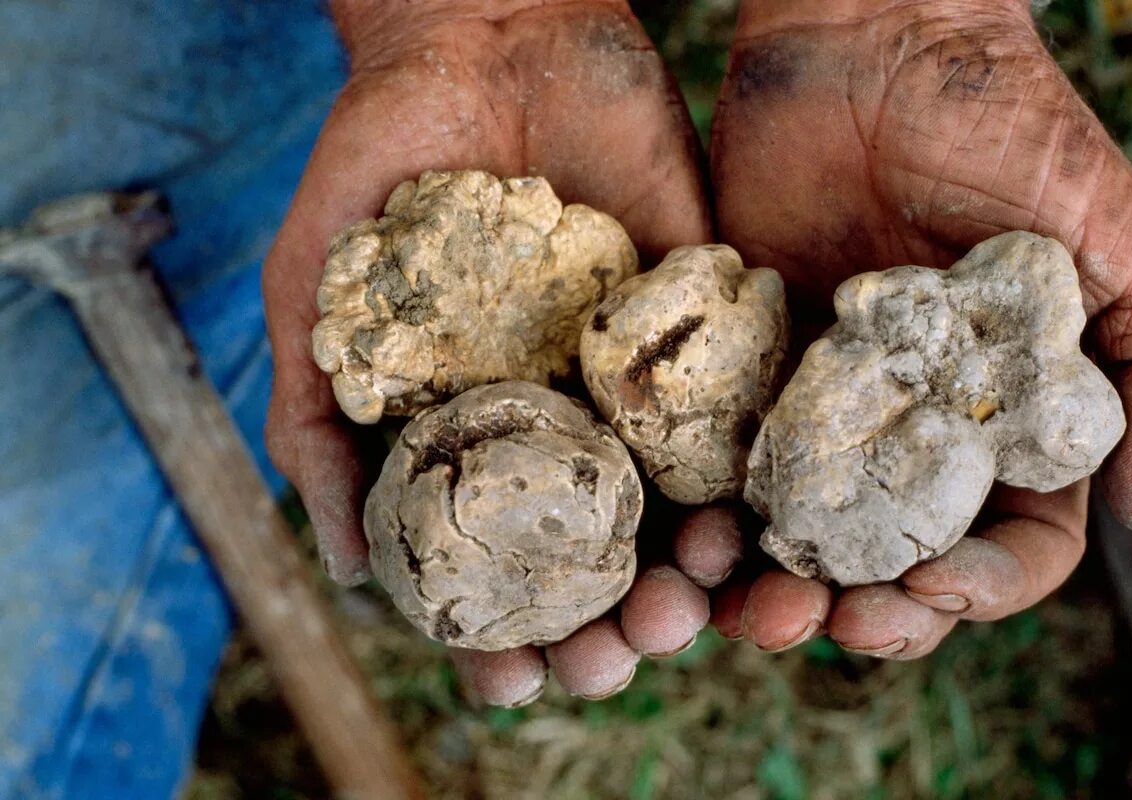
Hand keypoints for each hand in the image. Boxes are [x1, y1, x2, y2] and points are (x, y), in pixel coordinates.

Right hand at [263, 0, 723, 701]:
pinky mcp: (703, 323)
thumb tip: (349, 570)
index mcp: (476, 440)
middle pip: (597, 561)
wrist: (482, 37)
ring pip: (675, 510)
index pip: (497, 570)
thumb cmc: (377, 166)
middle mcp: (560, 424)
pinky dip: (745, 480)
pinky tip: (748, 524)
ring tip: (694, 609)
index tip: (516, 681)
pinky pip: (736, 415)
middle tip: (622, 659)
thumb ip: (321, 428)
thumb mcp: (317, 299)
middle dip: (610, 626)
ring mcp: (636, 379)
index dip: (504, 638)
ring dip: (687, 578)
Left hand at [708, 0, 1131, 655]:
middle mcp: (920, 431)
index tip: (932, 590)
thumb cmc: (1011, 126)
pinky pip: (725, 463)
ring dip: (775, 588)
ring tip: (739, 607)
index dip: (982, 588)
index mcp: (1011, 422)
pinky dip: (707, 516)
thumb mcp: (1118, 241)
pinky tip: (688, 541)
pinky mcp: (749, 368)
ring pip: (801, 536)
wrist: (874, 37)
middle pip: (896, 563)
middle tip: (822, 623)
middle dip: (866, 613)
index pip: (1012, 545)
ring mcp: (829, 406)